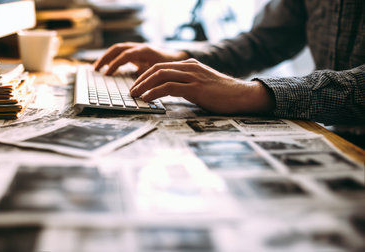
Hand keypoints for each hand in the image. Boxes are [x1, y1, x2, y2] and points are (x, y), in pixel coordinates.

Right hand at [94, 42, 188, 74]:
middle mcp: (140, 47)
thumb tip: (139, 90)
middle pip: (118, 48)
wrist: (179, 60)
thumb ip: (150, 80)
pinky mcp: (137, 52)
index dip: (115, 65)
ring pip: (118, 49)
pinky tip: (107, 69)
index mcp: (145, 51)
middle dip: (105, 58)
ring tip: (97, 68)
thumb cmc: (171, 69)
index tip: (107, 74)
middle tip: (96, 69)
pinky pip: (121, 53)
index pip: (125, 55)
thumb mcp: (160, 74)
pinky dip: (113, 59)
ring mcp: (138, 48)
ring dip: (107, 57)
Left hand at [130, 59, 274, 113]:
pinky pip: (169, 87)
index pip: (161, 66)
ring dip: (144, 85)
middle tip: (131, 90)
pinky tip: (147, 98)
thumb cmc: (222, 94)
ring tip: (135, 95)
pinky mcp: (195, 88)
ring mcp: (192, 76)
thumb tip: (168, 92)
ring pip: (160, 75)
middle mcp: (189, 67)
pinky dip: (154, 92)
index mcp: (190, 65)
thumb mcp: (201, 84)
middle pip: (157, 68)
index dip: (146, 75)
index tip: (137, 85)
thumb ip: (186, 84)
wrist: (242, 95)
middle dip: (141, 79)